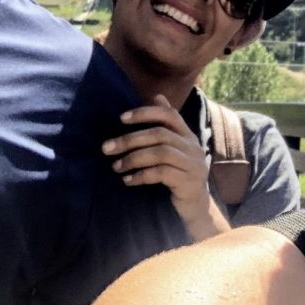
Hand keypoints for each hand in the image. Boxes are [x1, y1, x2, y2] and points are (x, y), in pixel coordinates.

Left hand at [102, 95, 230, 239]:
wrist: (196, 208)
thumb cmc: (180, 176)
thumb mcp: (175, 149)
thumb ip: (167, 126)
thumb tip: (157, 96)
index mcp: (188, 136)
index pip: (169, 115)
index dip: (145, 113)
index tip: (121, 118)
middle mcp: (193, 147)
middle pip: (160, 135)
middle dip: (130, 139)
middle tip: (107, 148)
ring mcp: (193, 164)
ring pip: (160, 153)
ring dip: (133, 158)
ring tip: (116, 166)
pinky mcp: (188, 182)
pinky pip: (161, 173)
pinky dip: (141, 176)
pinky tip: (128, 181)